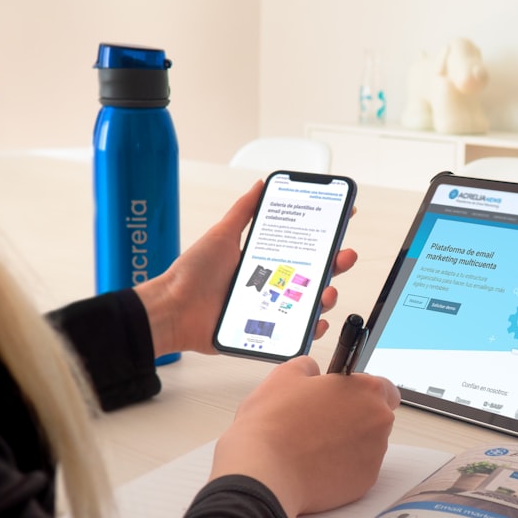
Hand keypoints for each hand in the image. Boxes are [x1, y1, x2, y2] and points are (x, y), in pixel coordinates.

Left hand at [134, 180, 357, 356]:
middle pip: (315, 274)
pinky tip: (316, 321)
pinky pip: (296, 332)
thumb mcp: (222, 235)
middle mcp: (271, 284)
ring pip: (310, 304)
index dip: (325, 235)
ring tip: (326, 292)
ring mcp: (271, 308)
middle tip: (344, 256)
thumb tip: (260, 185)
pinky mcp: (265, 332)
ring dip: (326, 297)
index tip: (343, 219)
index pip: (303, 246)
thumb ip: (243, 211)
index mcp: (265, 260)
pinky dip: (311, 329)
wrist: (173, 309)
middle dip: (336, 264)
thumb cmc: (192, 274)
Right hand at [210, 356, 399, 517]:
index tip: (344, 398)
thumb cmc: (273, 425)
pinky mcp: (364, 483)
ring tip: (312, 445)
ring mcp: (374, 455)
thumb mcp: (284, 376)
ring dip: (347, 444)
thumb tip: (312, 372)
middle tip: (320, 422)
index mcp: (366, 390)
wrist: (264, 472)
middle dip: (354, 418)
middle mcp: (378, 422)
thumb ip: (308, 367)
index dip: (361, 392)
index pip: (384, 387)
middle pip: (375, 417)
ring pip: (367, 445)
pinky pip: (357, 470)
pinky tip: (315, 465)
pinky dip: (341, 468)